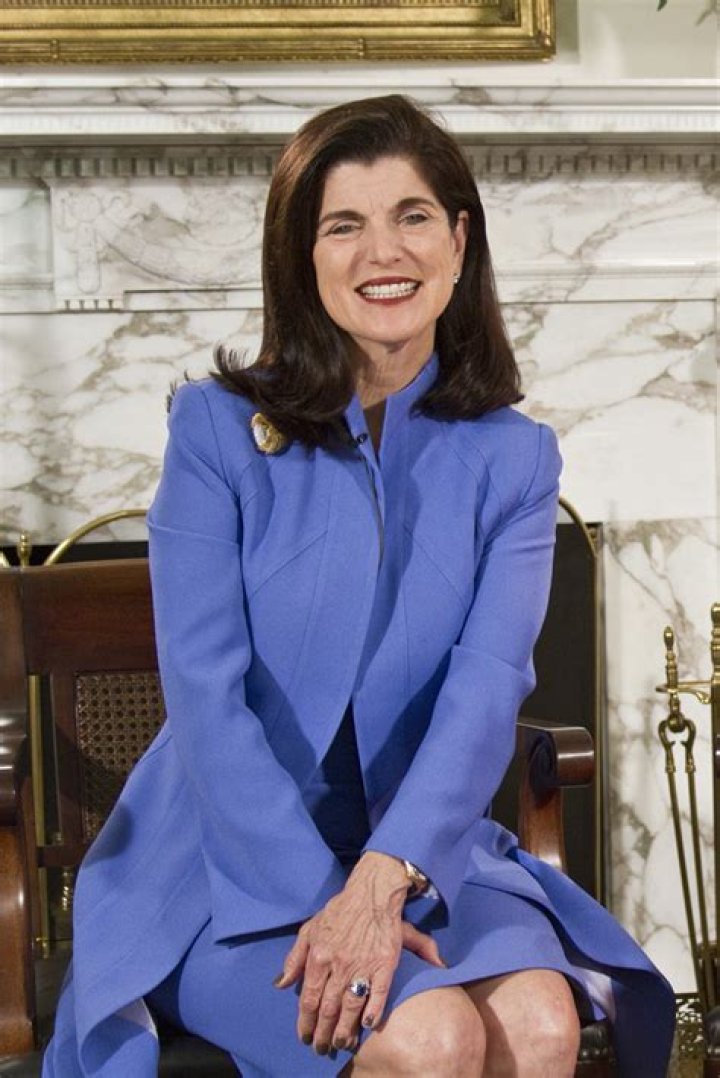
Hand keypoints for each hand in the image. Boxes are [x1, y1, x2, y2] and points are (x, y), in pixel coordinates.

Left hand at [274, 853, 443, 1052]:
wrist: (372, 892)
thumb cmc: (339, 910)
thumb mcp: (309, 928)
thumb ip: (294, 957)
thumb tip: (281, 983)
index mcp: (319, 955)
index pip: (309, 998)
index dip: (305, 1021)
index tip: (304, 1036)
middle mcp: (339, 963)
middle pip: (328, 1007)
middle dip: (323, 1032)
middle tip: (321, 1048)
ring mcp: (362, 964)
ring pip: (351, 1005)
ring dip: (345, 1028)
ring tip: (341, 1043)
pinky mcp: (385, 963)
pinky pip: (378, 993)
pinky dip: (374, 1010)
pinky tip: (369, 1024)